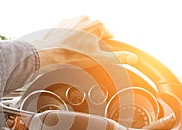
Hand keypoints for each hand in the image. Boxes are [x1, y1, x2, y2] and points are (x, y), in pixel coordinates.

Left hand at [20, 16, 137, 68]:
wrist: (49, 54)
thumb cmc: (71, 56)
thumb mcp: (98, 59)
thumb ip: (118, 57)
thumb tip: (132, 58)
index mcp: (97, 24)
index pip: (109, 36)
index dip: (104, 47)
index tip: (97, 54)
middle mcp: (85, 18)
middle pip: (95, 33)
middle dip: (92, 43)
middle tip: (84, 55)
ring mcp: (72, 19)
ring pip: (83, 31)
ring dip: (81, 40)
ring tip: (74, 52)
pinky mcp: (62, 23)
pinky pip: (71, 31)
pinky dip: (70, 38)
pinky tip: (67, 47)